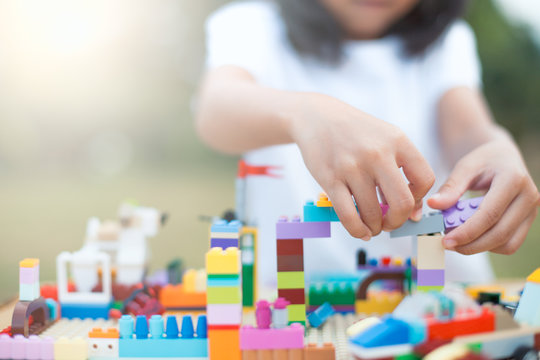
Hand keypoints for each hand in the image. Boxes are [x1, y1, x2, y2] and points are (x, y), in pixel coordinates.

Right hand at [289, 93, 434, 239]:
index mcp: (398, 141)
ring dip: (375, 227)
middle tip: (389, 224)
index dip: (419, 199)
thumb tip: (414, 214)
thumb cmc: (356, 133)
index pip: (424, 180)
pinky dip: (357, 230)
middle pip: (402, 202)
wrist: (317, 117)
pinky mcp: (330, 178)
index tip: (406, 203)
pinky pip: (348, 215)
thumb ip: (403, 171)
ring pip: (373, 213)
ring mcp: (352, 166)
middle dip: (398, 221)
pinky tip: (360, 231)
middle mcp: (377, 153)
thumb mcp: (385, 139)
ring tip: (372, 226)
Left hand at [428, 139, 539, 254]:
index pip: (489, 214)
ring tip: (458, 239)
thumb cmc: (484, 161)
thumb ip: (451, 187)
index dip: (467, 232)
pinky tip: (472, 237)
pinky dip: (489, 246)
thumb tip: (433, 205)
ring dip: (480, 247)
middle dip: (471, 244)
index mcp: (513, 179)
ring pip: (507, 244)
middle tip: (447, 244)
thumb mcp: (465, 167)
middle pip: (500, 233)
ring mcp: (531, 211)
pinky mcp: (528, 221)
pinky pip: (510, 244)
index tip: (446, 240)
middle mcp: (528, 196)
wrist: (504, 158)